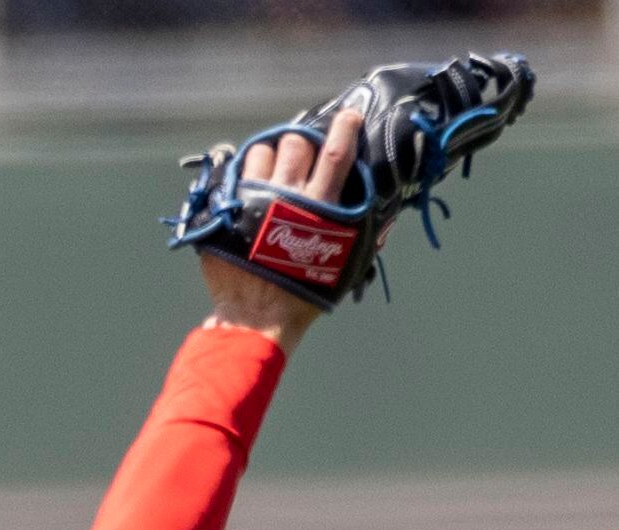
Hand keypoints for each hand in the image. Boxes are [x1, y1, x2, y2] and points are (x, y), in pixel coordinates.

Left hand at [197, 103, 363, 350]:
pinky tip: (249, 185)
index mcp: (321, 208)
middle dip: (302, 144)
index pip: (336, 153)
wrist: (256, 321)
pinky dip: (245, 171)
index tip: (347, 118)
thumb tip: (388, 217)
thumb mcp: (342, 267)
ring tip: (272, 172)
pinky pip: (237, 171)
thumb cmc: (302, 298)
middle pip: (298, 143)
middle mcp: (289, 196)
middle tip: (301, 158)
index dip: (344, 128)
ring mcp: (256, 199)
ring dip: (271, 155)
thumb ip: (363, 235)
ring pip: (265, 150)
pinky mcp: (230, 209)